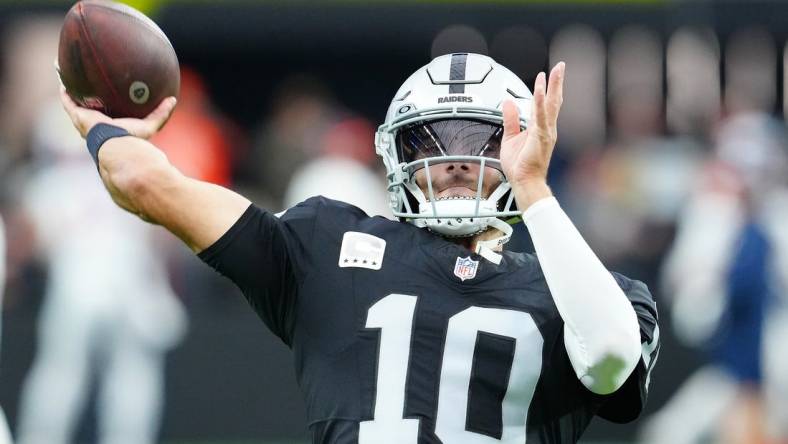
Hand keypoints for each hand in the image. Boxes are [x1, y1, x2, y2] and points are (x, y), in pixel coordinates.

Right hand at [59, 85, 176, 139]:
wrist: (117, 147)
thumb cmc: (134, 140)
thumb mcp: (151, 125)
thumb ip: (161, 113)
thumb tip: (173, 100)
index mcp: (110, 127)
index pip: (107, 114)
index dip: (105, 105)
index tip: (105, 94)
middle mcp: (94, 125)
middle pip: (87, 108)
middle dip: (86, 97)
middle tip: (86, 83)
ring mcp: (84, 121)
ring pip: (74, 102)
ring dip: (70, 89)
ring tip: (67, 74)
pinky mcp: (77, 116)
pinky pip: (67, 100)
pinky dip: (64, 87)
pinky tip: (62, 73)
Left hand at [500, 62, 564, 208]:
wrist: (524, 182)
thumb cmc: (520, 166)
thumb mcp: (510, 138)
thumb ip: (510, 119)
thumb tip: (508, 103)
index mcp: (539, 128)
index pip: (544, 104)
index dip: (545, 89)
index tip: (545, 77)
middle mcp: (546, 128)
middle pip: (553, 100)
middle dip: (557, 83)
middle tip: (560, 66)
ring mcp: (546, 132)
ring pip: (551, 105)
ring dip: (553, 87)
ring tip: (556, 71)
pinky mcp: (541, 136)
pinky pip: (541, 116)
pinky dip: (540, 102)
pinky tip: (540, 90)